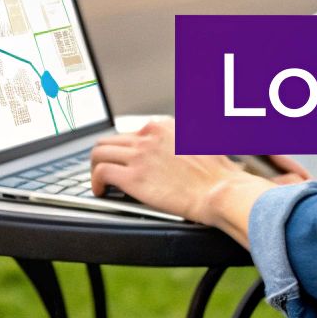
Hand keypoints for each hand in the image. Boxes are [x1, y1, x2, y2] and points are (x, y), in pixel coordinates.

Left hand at [90, 119, 309, 225]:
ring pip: (99, 152)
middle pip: (111, 139)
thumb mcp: (207, 142)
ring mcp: (140, 155)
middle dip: (106, 155)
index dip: (128, 149)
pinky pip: (101, 172)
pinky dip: (96, 181)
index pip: (134, 132)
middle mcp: (149, 136)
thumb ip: (191, 138)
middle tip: (107, 170)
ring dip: (95, 166)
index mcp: (164, 126)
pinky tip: (100, 191)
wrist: (221, 191)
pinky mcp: (133, 176)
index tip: (128, 161)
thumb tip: (190, 142)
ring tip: (99, 181)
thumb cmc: (218, 175)